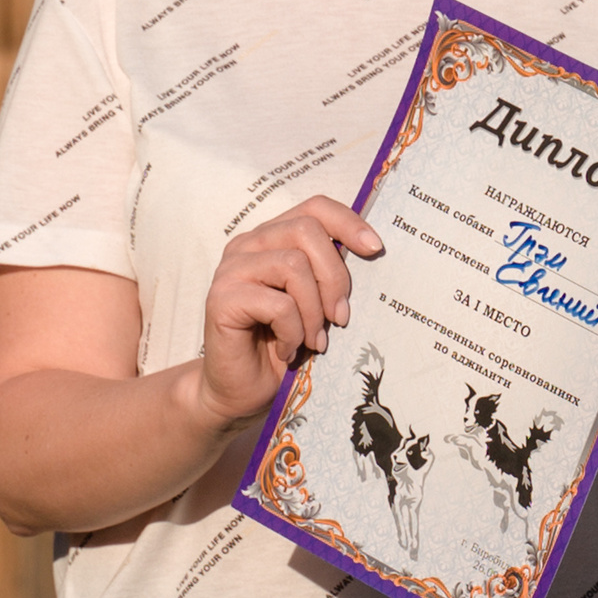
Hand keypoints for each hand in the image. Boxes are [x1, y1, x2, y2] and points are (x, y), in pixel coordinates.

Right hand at [195, 196, 382, 430]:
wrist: (240, 389)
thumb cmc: (283, 344)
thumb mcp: (315, 303)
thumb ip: (329, 275)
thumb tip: (372, 253)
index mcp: (273, 238)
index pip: (314, 207)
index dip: (348, 221)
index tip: (375, 249)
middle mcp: (248, 244)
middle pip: (307, 231)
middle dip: (334, 276)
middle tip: (341, 318)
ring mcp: (231, 269)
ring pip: (293, 265)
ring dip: (314, 311)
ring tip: (314, 341)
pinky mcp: (222, 298)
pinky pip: (278, 304)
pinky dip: (293, 332)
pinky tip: (287, 349)